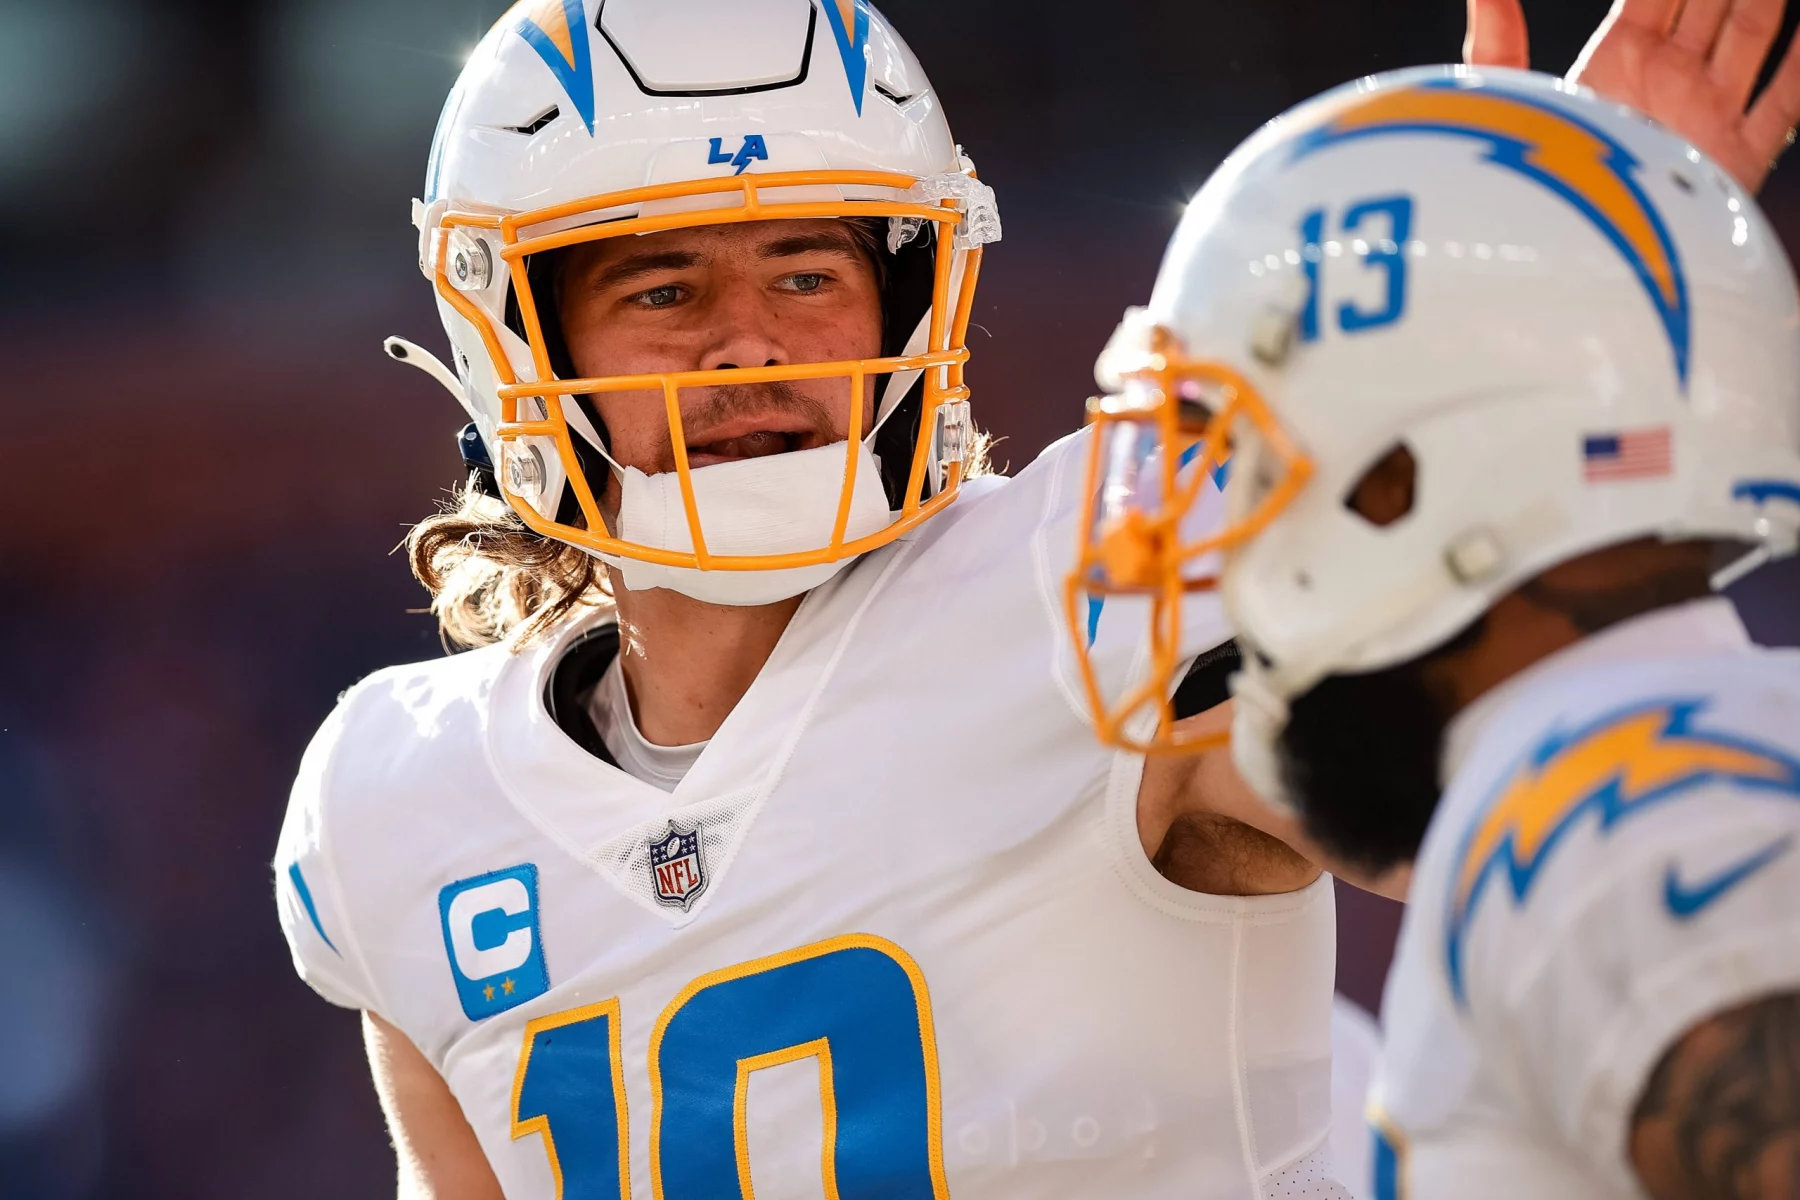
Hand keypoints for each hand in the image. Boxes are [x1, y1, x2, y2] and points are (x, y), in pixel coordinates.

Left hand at [1466, 0, 1799, 191]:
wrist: (1568, 250)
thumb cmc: (1528, 178)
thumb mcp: (1508, 100)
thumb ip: (1497, 40)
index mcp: (1618, 60)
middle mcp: (1667, 81)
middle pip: (1713, 4)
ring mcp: (1706, 114)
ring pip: (1753, 37)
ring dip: (1766, 4)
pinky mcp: (1737, 158)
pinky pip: (1785, 102)